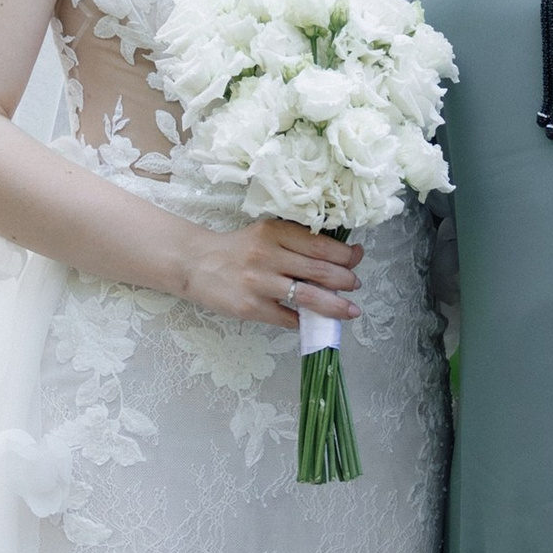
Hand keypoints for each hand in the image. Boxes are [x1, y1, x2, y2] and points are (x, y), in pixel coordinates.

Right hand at [178, 219, 364, 332]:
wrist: (196, 264)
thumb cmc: (238, 249)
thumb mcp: (266, 234)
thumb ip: (297, 242)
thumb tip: (342, 255)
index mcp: (275, 231)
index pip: (320, 244)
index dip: (345, 255)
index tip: (356, 259)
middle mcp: (267, 255)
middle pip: (320, 270)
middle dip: (346, 280)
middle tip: (355, 285)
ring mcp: (258, 283)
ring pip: (309, 297)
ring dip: (336, 306)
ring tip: (350, 310)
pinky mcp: (250, 307)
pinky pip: (287, 318)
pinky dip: (305, 321)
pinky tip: (314, 321)